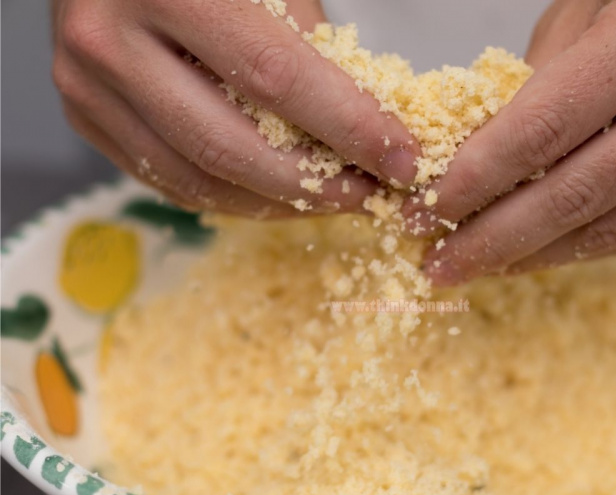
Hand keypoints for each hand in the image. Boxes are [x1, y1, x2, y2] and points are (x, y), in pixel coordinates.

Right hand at [52, 0, 418, 217]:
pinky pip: (171, 183)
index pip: (275, 78)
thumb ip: (310, 47)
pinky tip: (277, 194)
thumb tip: (371, 125)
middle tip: (368, 194)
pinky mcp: (87, 119)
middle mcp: (110, 41)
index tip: (400, 160)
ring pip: (197, 180)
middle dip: (314, 184)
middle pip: (230, 146)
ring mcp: (88, 87)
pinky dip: (234, 198)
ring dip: (277, 204)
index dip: (348, 127)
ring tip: (330, 198)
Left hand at [404, 0, 615, 284]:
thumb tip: (479, 155)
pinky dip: (590, 248)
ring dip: (539, 256)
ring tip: (484, 266)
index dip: (476, 182)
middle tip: (441, 263)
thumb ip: (536, 82)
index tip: (426, 211)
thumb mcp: (589, 6)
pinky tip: (545, 252)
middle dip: (495, 239)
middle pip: (574, 196)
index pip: (541, 132)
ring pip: (615, 228)